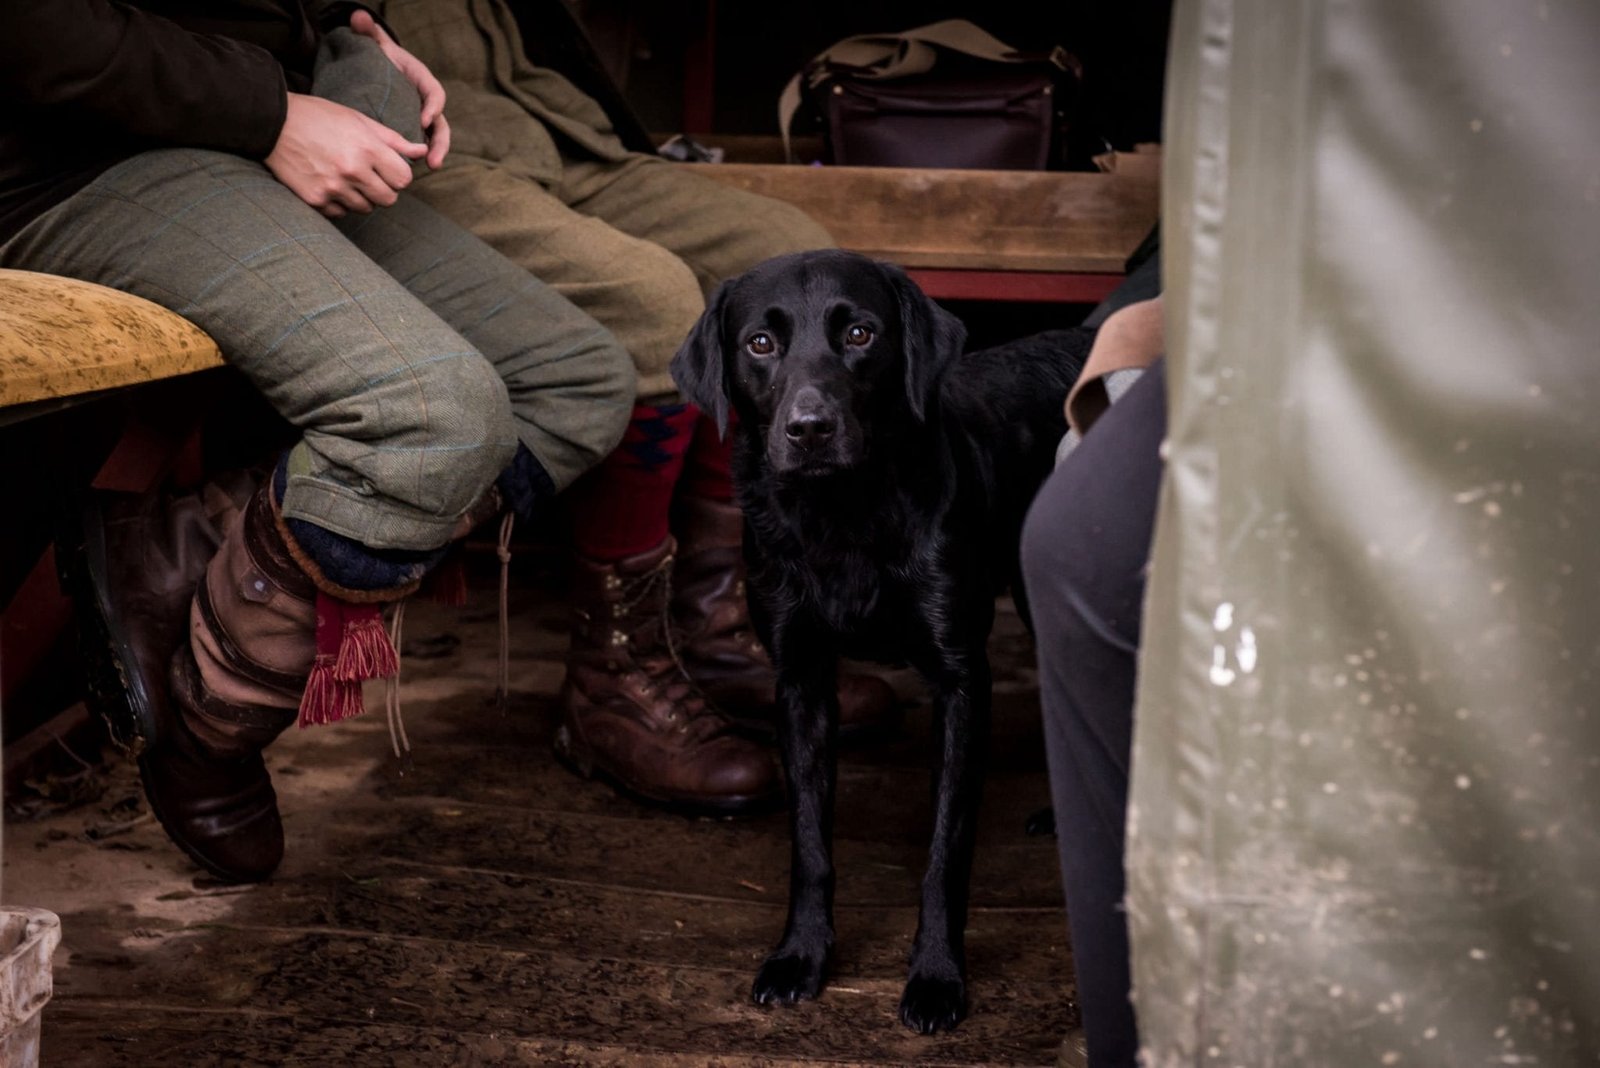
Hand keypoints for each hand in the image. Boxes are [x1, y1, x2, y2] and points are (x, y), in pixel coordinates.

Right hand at [265, 92, 427, 216]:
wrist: (272, 122)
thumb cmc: (319, 117)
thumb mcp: (358, 120)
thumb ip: (393, 140)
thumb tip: (423, 152)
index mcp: (367, 148)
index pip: (404, 180)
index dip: (398, 175)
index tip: (387, 168)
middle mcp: (352, 170)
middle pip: (389, 199)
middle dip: (383, 189)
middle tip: (368, 175)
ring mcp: (333, 188)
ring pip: (366, 208)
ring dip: (361, 197)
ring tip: (345, 176)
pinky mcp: (315, 200)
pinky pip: (341, 213)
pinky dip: (339, 203)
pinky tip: (328, 183)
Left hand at [350, 9, 450, 168]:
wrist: (377, 66)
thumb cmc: (379, 56)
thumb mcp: (374, 43)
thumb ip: (368, 31)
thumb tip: (358, 17)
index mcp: (421, 79)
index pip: (434, 93)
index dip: (433, 107)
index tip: (425, 119)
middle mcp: (426, 101)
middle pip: (440, 123)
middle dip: (440, 142)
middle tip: (433, 159)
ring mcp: (421, 117)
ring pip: (434, 138)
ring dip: (435, 154)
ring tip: (431, 168)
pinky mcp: (411, 129)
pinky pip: (418, 145)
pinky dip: (417, 157)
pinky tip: (408, 169)